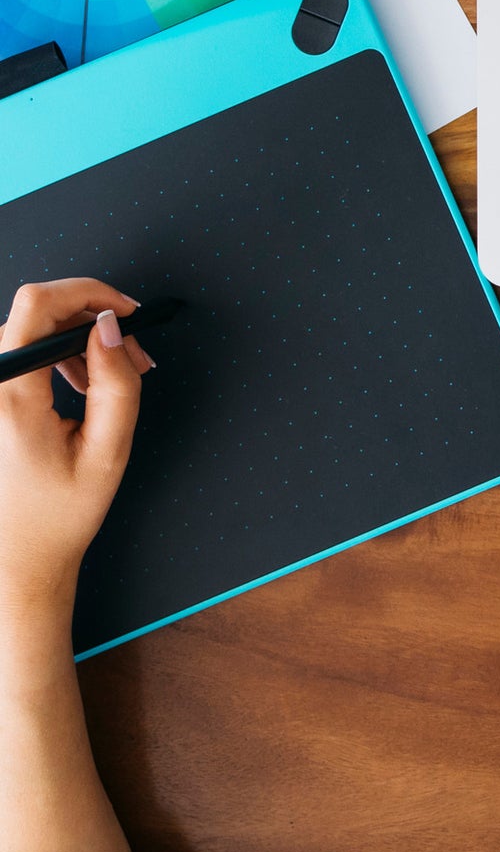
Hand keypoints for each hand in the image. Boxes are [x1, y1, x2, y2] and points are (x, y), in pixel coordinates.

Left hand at [0, 279, 151, 621]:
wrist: (14, 558)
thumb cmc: (60, 514)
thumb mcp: (108, 451)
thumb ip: (116, 384)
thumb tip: (112, 326)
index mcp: (11, 400)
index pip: (38, 305)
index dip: (88, 292)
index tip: (127, 312)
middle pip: (35, 312)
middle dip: (93, 319)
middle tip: (135, 355)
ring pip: (29, 330)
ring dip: (78, 339)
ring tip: (115, 375)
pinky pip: (19, 353)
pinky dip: (58, 354)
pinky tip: (83, 383)